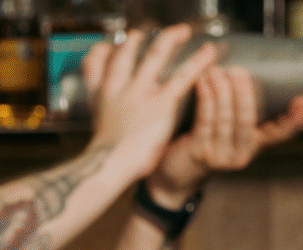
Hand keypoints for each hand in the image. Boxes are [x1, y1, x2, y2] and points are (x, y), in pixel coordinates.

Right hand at [81, 25, 219, 180]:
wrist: (108, 165)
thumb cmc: (105, 157)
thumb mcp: (99, 130)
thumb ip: (106, 115)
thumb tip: (111, 115)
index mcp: (102, 95)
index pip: (94, 62)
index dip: (101, 51)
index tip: (108, 48)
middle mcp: (119, 87)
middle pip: (125, 52)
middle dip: (136, 39)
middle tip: (145, 33)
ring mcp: (140, 93)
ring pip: (156, 56)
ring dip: (171, 39)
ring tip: (182, 32)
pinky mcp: (162, 103)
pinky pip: (183, 77)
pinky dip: (198, 62)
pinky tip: (208, 54)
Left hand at [146, 66, 302, 207]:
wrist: (175, 177)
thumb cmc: (203, 145)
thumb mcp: (228, 134)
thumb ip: (240, 115)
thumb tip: (250, 77)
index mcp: (252, 147)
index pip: (278, 134)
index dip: (292, 119)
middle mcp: (240, 155)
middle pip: (248, 121)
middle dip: (244, 94)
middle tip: (240, 71)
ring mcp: (219, 156)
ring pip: (225, 120)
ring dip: (221, 91)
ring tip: (217, 70)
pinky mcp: (199, 154)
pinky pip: (204, 122)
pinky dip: (205, 99)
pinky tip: (203, 83)